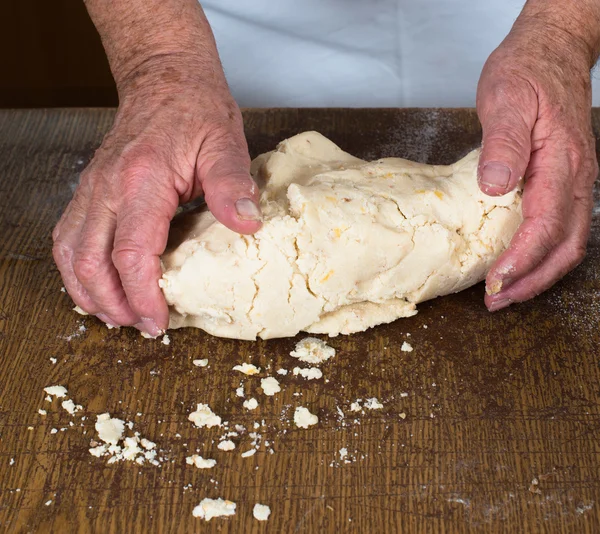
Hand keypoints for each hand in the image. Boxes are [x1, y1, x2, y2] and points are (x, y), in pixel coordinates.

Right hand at [52, 55, 261, 334]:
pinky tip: (97, 284)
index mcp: (142, 181)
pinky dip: (78, 269)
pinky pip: (68, 237)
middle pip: (90, 263)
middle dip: (113, 304)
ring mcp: (92, 189)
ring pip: (69, 254)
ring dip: (89, 292)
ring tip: (116, 315)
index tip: (159, 320)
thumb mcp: (225, 142)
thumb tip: (247, 224)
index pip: (131, 254)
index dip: (142, 296)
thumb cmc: (196, 108)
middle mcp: (107, 188)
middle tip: (141, 325)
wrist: (164, 77)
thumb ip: (232, 184)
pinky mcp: (89, 190)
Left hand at [476, 19, 597, 310]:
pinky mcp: (566, 181)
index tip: (495, 281)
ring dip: (537, 274)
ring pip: (568, 243)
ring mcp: (576, 181)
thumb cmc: (527, 72)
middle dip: (531, 281)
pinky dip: (541, 254)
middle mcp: (577, 178)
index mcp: (562, 162)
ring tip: (505, 292)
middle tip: (496, 300)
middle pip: (565, 247)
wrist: (552, 51)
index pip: (546, 226)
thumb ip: (502, 145)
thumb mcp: (505, 101)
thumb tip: (494, 188)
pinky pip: (562, 227)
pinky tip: (519, 262)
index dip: (521, 260)